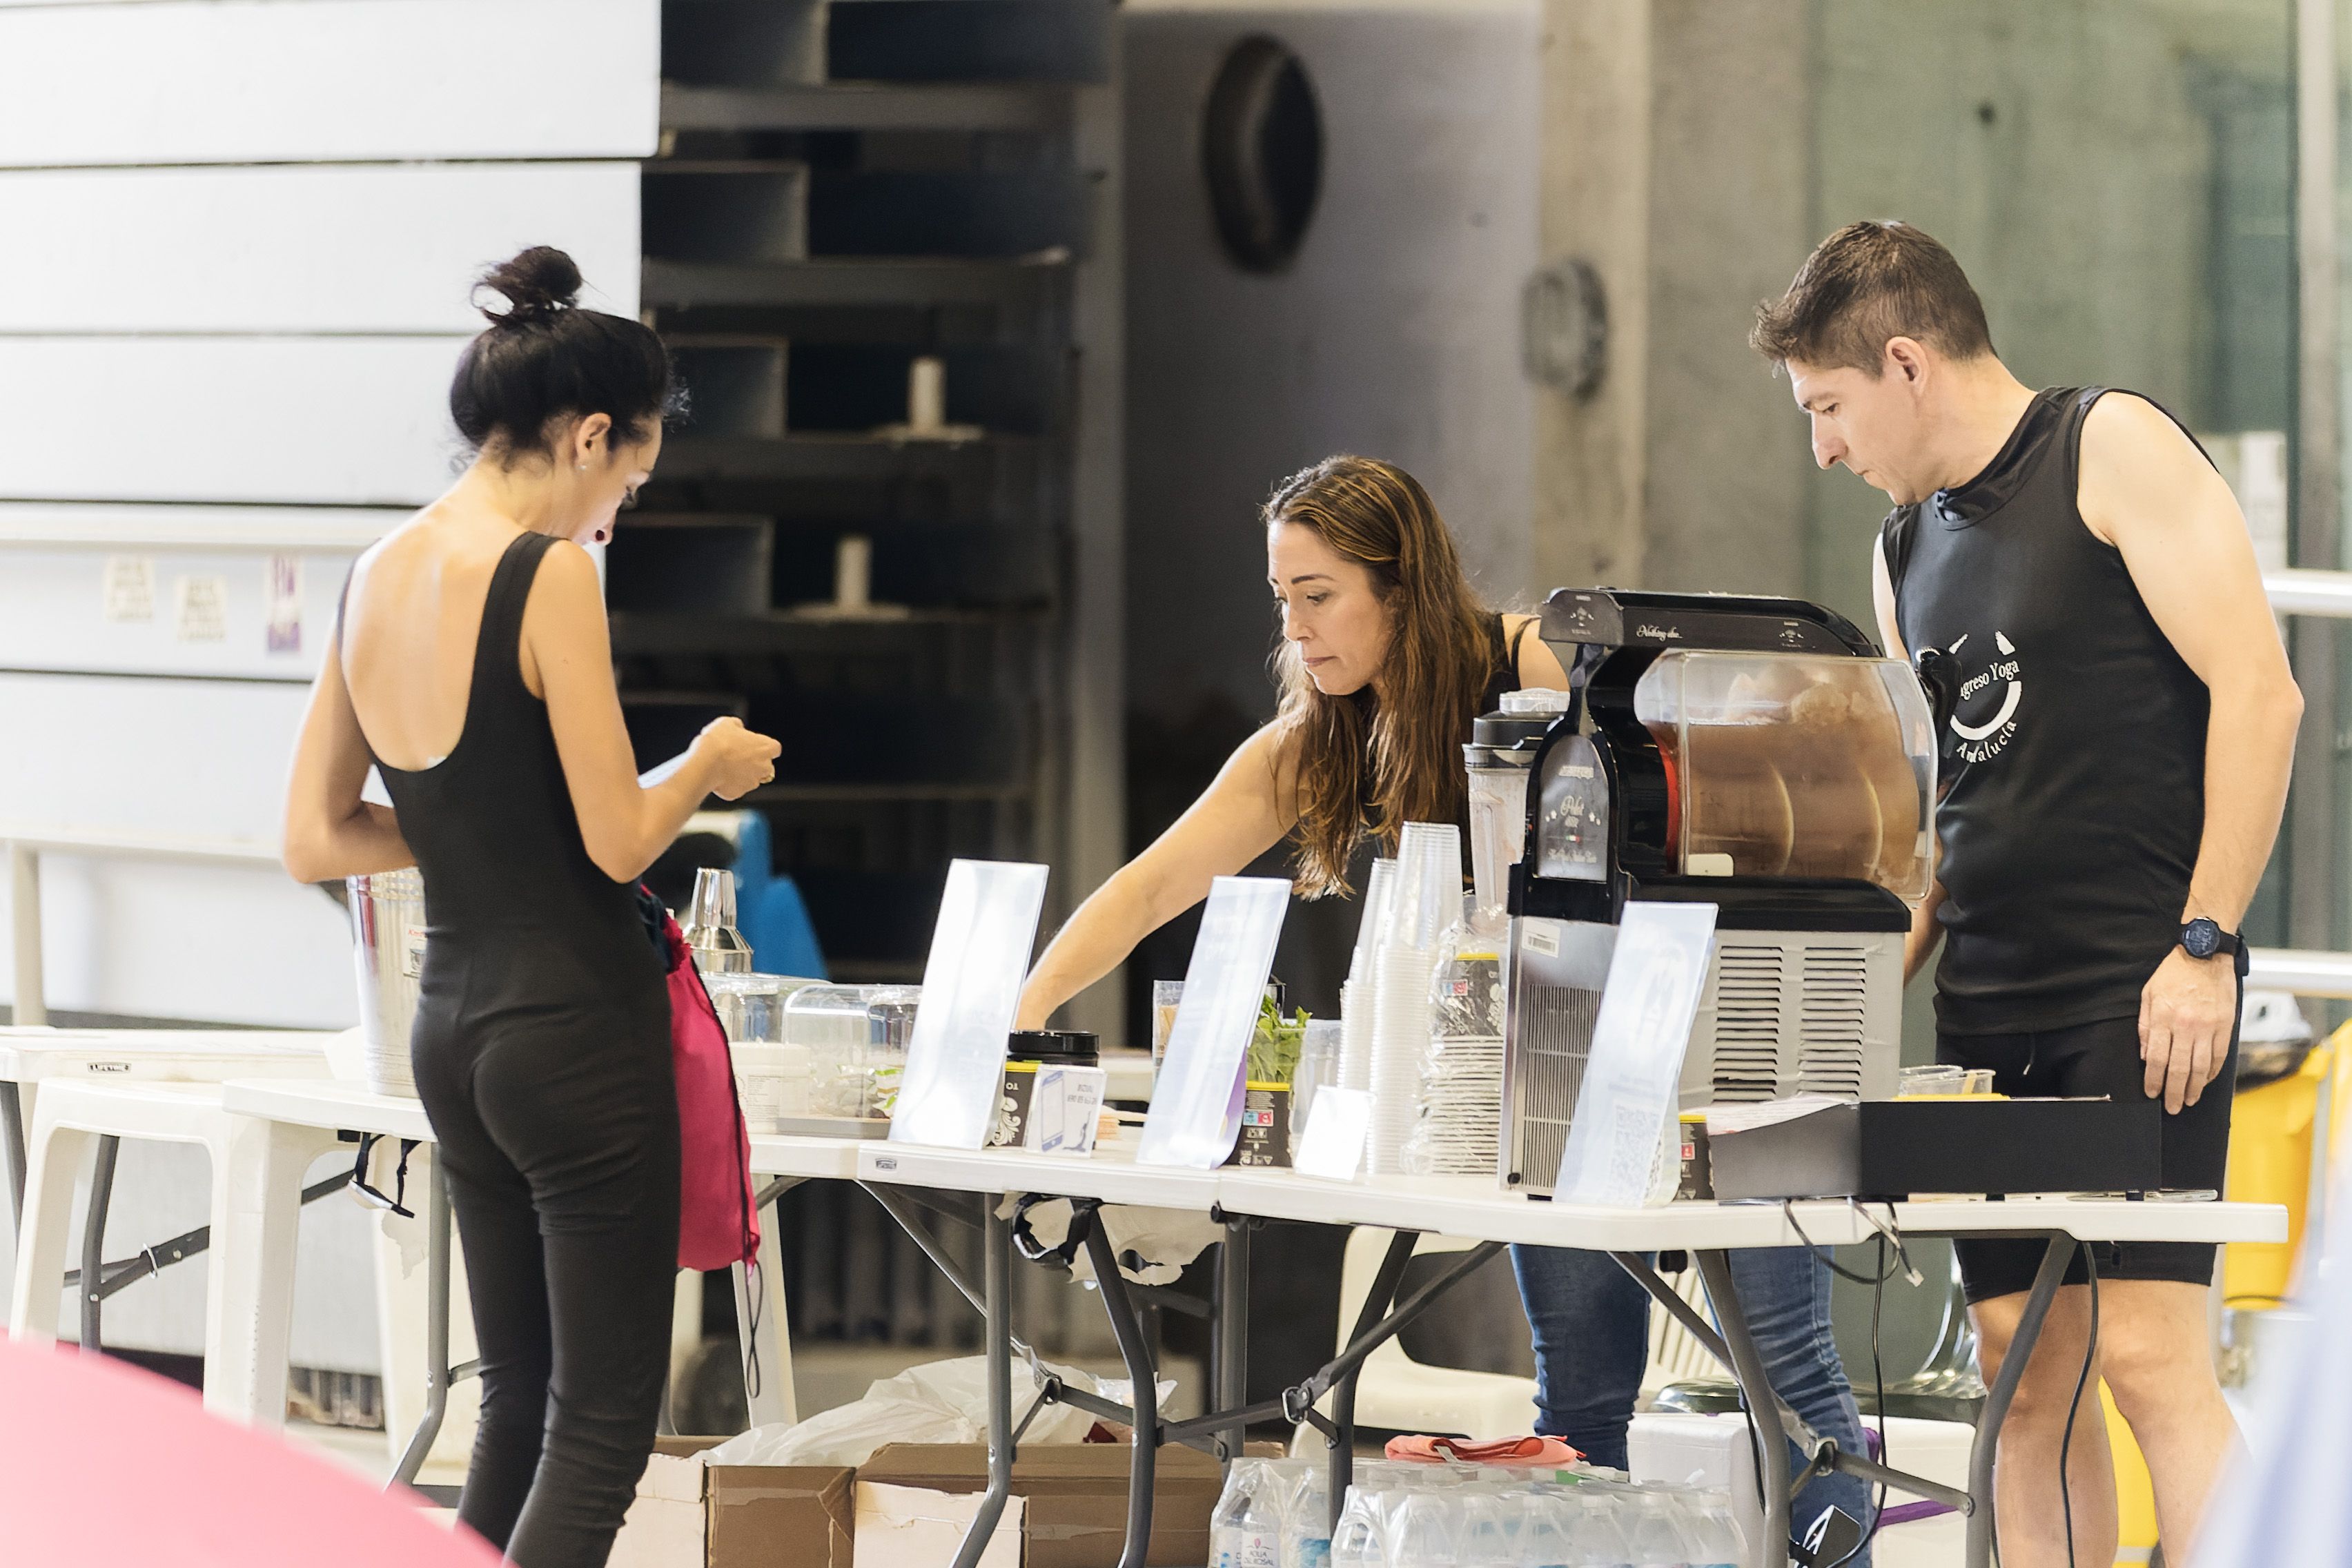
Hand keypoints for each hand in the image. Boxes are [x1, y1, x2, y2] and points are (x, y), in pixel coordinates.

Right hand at [695, 717, 779, 800]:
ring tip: (723, 766)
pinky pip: (735, 788)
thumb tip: (737, 728)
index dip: (762, 746)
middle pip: (765, 766)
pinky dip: (728, 784)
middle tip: (736, 757)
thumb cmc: (718, 741)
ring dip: (741, 774)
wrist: (705, 763)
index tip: (750, 745)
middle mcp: (764, 767)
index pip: (774, 748)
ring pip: (750, 779)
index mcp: (766, 748)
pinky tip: (717, 775)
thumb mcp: (726, 723)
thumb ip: (737, 726)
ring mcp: (752, 782)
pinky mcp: (738, 793)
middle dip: (754, 763)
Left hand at [2139, 946, 2235, 1113]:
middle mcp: (2187, 1025)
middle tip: (2172, 1107)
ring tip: (2188, 1100)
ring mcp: (2209, 1027)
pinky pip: (2219, 1056)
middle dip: (2174, 1091)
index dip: (2154, 1080)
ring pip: (2201, 1066)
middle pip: (2179, 1068)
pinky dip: (2211, 1072)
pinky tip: (2204, 1082)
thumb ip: (2145, 1026)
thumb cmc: (2173, 973)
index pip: (2157, 1059)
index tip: (2151, 1093)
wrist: (2205, 954)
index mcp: (2165, 1018)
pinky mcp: (2226, 1025)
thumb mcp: (2148, 995)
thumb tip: (2146, 1056)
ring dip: (2194, 1088)